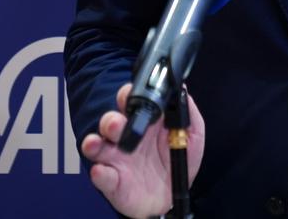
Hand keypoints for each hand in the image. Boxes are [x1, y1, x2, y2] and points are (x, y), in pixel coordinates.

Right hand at [80, 83, 205, 216]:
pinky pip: (101, 175)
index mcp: (143, 122)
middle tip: (118, 124)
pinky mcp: (112, 181)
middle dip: (110, 120)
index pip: (128, 101)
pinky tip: (102, 171)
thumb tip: (182, 90)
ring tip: (97, 142)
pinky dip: (99, 173)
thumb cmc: (177, 161)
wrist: (173, 196)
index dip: (126, 96)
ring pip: (98, 145)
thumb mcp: (192, 135)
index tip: (130, 96)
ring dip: (95, 142)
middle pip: (110, 121)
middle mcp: (126, 137)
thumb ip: (188, 113)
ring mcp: (116, 159)